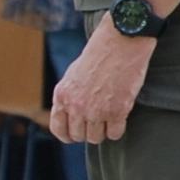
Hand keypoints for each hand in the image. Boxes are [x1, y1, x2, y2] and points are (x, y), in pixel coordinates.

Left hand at [50, 19, 155, 143]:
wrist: (120, 41)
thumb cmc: (99, 54)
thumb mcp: (73, 74)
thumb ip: (69, 96)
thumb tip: (70, 116)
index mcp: (62, 95)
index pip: (58, 129)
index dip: (67, 135)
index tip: (75, 134)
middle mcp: (76, 105)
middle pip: (79, 136)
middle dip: (87, 130)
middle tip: (97, 120)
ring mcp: (96, 110)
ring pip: (96, 138)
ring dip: (103, 131)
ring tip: (109, 117)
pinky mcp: (117, 111)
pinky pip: (115, 134)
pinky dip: (117, 129)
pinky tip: (119, 117)